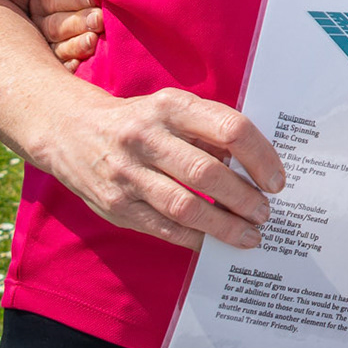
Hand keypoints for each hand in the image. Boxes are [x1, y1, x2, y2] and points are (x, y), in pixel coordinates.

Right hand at [30, 0, 102, 64]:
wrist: (91, 11)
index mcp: (40, 1)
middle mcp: (40, 26)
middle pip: (56, 25)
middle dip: (79, 21)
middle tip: (99, 19)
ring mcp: (47, 48)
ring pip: (58, 48)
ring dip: (76, 45)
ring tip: (93, 40)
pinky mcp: (57, 66)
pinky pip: (61, 68)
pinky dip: (70, 66)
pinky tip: (79, 63)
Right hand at [34, 81, 287, 252]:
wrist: (70, 131)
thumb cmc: (141, 121)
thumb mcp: (174, 108)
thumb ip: (211, 131)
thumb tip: (259, 168)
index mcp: (171, 106)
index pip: (230, 129)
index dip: (261, 157)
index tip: (277, 180)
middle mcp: (146, 137)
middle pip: (207, 173)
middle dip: (244, 198)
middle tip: (266, 213)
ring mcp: (127, 173)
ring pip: (184, 206)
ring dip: (223, 225)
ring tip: (249, 234)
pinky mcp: (114, 205)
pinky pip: (162, 227)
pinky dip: (193, 238)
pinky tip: (214, 242)